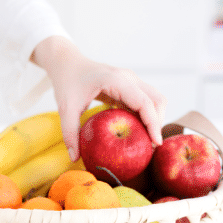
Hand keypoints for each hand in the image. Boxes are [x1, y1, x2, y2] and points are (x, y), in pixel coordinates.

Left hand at [31, 36, 166, 160]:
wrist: (67, 63)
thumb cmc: (67, 82)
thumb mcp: (66, 108)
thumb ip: (70, 132)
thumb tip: (75, 158)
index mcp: (116, 80)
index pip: (144, 103)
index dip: (153, 124)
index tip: (155, 143)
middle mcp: (128, 78)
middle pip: (157, 100)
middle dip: (157, 123)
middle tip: (149, 146)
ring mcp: (131, 80)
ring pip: (155, 99)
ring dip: (154, 119)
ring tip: (144, 140)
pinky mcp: (130, 85)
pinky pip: (145, 100)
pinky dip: (146, 116)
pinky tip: (136, 131)